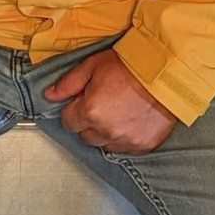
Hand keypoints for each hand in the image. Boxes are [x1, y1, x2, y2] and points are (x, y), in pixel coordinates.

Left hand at [41, 48, 178, 154]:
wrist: (165, 72)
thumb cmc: (129, 65)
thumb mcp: (93, 66)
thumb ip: (68, 84)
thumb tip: (49, 95)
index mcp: (90, 112)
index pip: (68, 122)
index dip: (74, 109)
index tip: (85, 100)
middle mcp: (106, 131)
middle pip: (85, 136)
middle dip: (89, 122)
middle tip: (104, 103)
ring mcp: (126, 140)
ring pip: (104, 144)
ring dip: (106, 132)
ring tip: (119, 111)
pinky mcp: (143, 146)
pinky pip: (125, 148)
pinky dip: (126, 138)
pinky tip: (132, 120)